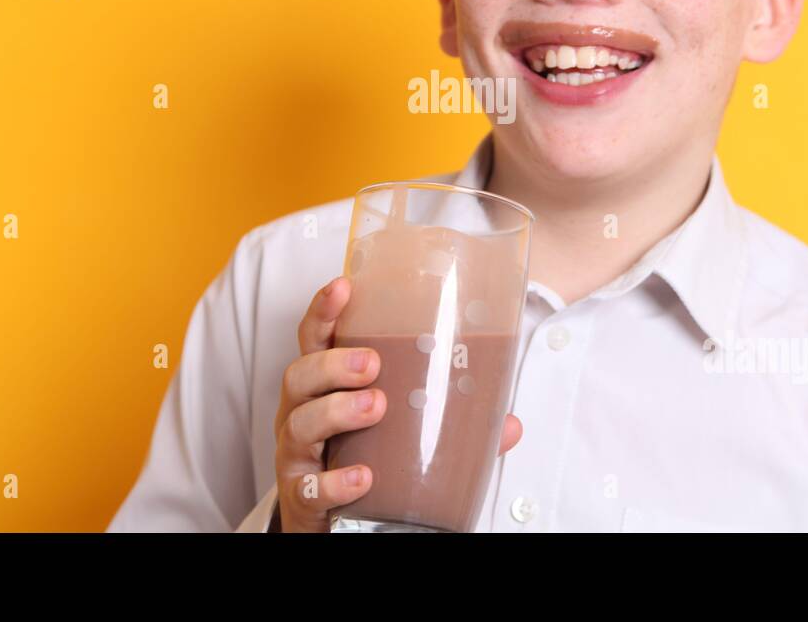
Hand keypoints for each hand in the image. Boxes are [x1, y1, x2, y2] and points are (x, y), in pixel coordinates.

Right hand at [272, 275, 522, 531]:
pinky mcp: (301, 497)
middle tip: (373, 362)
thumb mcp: (397, 431)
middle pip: (300, 374)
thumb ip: (451, 424)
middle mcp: (302, 413)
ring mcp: (297, 454)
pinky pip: (310, 488)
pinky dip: (336, 481)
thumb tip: (510, 423)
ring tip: (376, 406)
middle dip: (334, 363)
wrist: (332, 521)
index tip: (343, 286)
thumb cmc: (361, 457)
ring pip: (300, 423)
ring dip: (337, 410)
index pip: (315, 339)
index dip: (324, 311)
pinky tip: (363, 476)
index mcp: (326, 386)